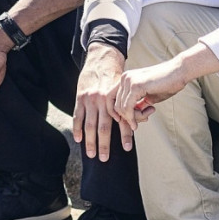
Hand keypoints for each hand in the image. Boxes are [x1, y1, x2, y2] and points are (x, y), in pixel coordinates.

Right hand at [73, 43, 130, 160]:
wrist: (102, 60)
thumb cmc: (117, 78)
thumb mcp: (126, 90)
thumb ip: (131, 105)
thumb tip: (141, 121)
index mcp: (117, 99)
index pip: (122, 121)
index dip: (125, 135)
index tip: (127, 149)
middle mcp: (103, 100)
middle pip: (104, 127)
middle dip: (104, 145)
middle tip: (104, 159)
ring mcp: (90, 100)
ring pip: (90, 125)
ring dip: (90, 142)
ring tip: (91, 155)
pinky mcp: (80, 98)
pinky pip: (78, 117)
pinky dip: (77, 129)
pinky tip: (79, 140)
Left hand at [114, 59, 187, 129]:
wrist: (180, 71)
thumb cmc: (168, 83)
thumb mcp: (150, 97)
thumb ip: (139, 105)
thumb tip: (132, 117)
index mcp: (126, 78)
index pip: (113, 99)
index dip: (118, 113)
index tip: (130, 121)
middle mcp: (124, 78)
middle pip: (117, 105)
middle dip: (130, 117)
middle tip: (146, 118)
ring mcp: (129, 81)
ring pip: (122, 108)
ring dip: (135, 117)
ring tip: (148, 115)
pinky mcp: (136, 86)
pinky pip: (128, 108)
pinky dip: (134, 117)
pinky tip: (145, 118)